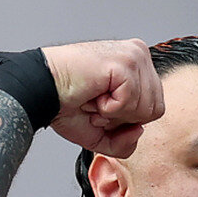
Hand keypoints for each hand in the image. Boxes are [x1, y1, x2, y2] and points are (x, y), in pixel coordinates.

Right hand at [41, 39, 164, 157]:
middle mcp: (139, 55)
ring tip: (95, 97)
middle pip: (156, 109)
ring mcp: (134, 56)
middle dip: (123, 117)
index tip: (101, 106)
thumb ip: (126, 141)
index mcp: (138, 66)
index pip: (155, 107)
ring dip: (115, 112)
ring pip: (146, 107)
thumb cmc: (66, 104)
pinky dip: (109, 108)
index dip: (126, 119)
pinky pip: (131, 102)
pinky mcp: (126, 62)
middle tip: (97, 103)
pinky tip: (94, 93)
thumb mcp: (101, 133)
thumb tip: (139, 131)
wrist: (41, 90)